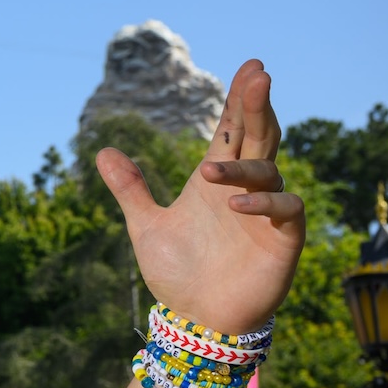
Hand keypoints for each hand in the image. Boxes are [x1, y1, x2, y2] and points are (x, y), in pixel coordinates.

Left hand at [99, 59, 303, 335]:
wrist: (197, 320)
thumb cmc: (178, 273)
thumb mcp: (146, 226)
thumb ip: (130, 189)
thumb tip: (103, 150)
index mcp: (215, 179)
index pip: (231, 130)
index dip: (238, 100)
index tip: (248, 67)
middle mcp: (244, 188)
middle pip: (258, 136)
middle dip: (256, 106)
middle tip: (257, 75)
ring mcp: (267, 211)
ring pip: (267, 170)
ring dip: (241, 166)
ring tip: (207, 172)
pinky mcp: (283, 238)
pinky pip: (284, 209)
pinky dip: (263, 203)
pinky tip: (234, 205)